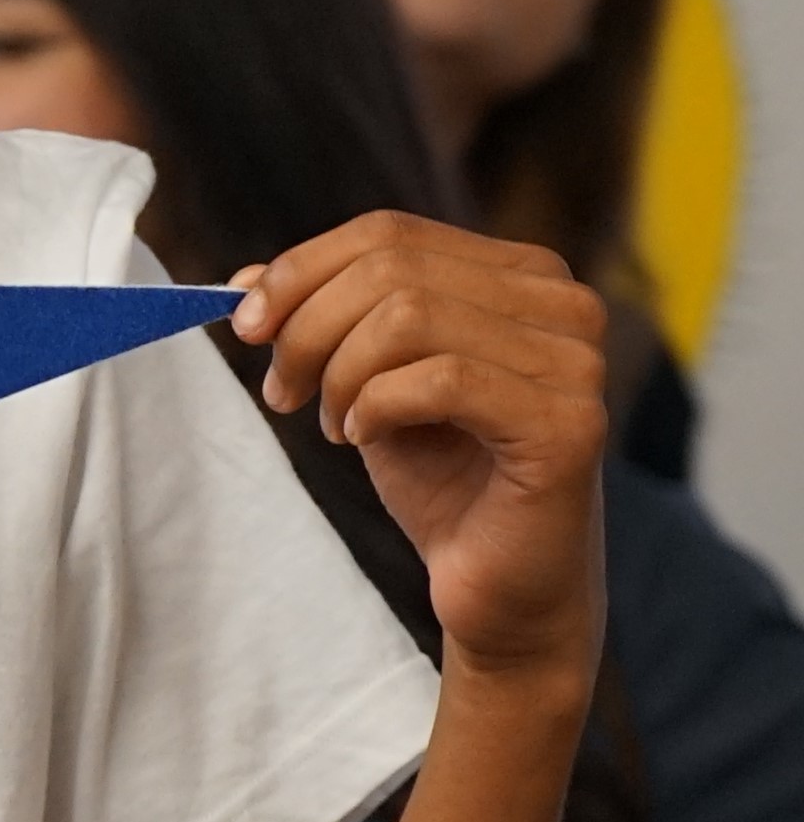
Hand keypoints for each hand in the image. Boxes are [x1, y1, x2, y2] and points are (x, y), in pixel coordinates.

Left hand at [231, 215, 607, 685]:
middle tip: (283, 394)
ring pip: (408, 315)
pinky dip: (376, 407)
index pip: (390, 232)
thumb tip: (245, 279)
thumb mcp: (369, 383)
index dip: (300, 270)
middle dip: (308, 328)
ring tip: (334, 426)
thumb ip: (325, 322)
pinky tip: (364, 440)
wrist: (498, 589)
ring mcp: (576, 362)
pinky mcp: (570, 425)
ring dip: (340, 374)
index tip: (245, 323)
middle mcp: (563, 304)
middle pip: (392, 267)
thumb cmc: (443, 483)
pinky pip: (441, 380)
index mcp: (522, 276)